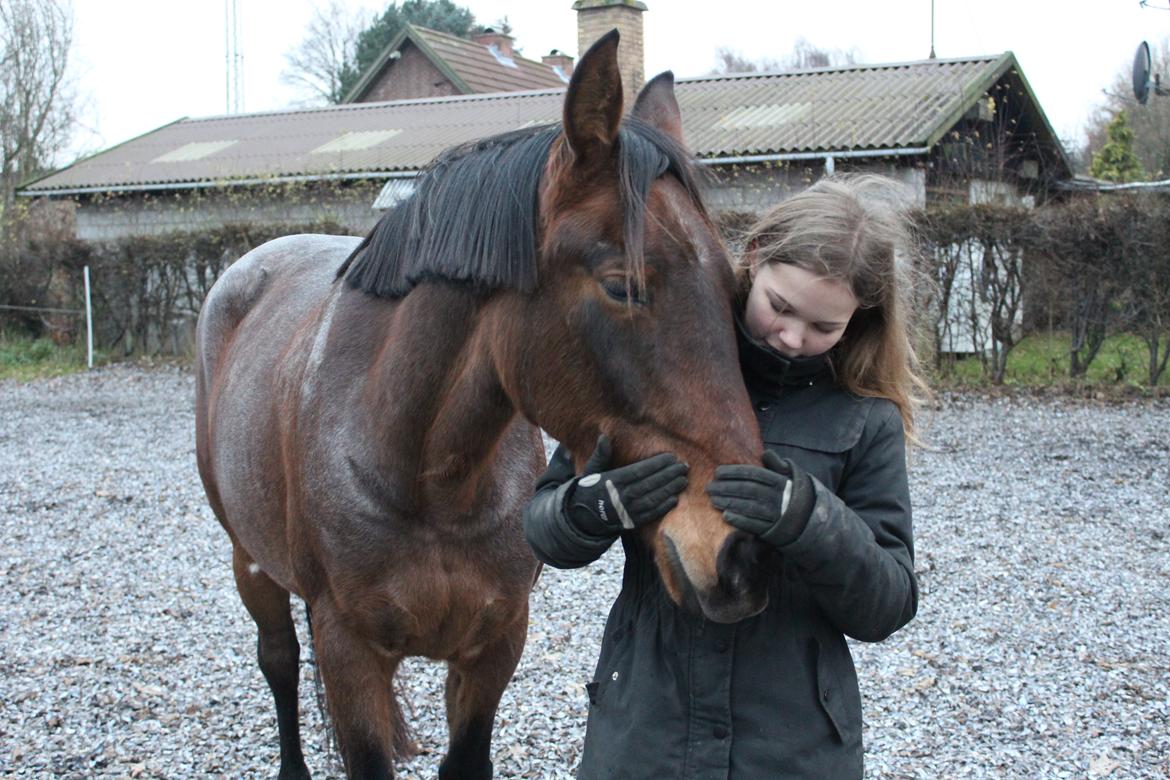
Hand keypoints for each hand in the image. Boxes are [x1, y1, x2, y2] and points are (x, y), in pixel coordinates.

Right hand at [565, 435, 688, 536]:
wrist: (583, 517)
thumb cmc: (591, 489)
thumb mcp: (592, 470)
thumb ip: (601, 454)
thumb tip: (604, 436)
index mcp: (613, 481)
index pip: (640, 470)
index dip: (657, 464)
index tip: (671, 457)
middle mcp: (622, 496)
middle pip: (650, 483)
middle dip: (669, 474)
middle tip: (684, 466)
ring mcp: (627, 510)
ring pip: (653, 498)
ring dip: (670, 489)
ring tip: (683, 480)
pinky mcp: (632, 522)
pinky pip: (650, 514)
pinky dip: (663, 507)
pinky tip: (675, 499)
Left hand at [706, 450, 815, 546]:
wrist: (810, 520)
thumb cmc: (793, 493)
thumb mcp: (790, 476)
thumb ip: (777, 464)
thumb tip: (765, 453)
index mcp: (779, 481)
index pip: (753, 474)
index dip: (734, 472)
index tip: (717, 472)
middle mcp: (777, 497)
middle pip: (747, 490)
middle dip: (726, 488)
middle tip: (709, 487)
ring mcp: (775, 514)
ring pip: (748, 507)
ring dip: (729, 503)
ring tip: (713, 500)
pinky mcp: (773, 529)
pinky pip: (754, 525)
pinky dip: (739, 521)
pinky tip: (725, 516)